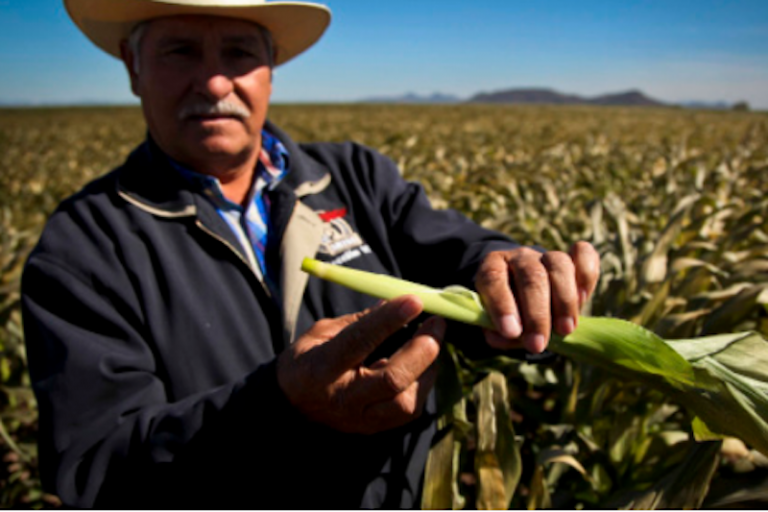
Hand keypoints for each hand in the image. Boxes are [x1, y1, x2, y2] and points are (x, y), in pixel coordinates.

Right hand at [276, 296, 445, 434]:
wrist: (290, 405)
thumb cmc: (307, 361)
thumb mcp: (321, 333)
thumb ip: (359, 320)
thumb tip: (394, 302)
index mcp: (323, 367)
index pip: (360, 341)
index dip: (389, 320)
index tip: (415, 301)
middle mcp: (343, 398)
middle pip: (392, 379)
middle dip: (422, 349)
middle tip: (436, 324)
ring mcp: (359, 419)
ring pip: (406, 403)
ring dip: (427, 370)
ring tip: (431, 343)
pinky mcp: (373, 429)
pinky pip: (408, 412)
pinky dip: (422, 386)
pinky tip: (424, 366)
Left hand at [475, 242, 599, 352]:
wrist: (524, 294)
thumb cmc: (508, 313)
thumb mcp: (497, 322)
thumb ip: (499, 331)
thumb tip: (505, 337)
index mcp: (492, 266)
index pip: (493, 279)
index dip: (502, 306)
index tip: (511, 332)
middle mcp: (519, 257)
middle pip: (532, 276)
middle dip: (537, 314)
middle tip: (537, 344)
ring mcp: (546, 255)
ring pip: (559, 265)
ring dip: (564, 300)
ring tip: (565, 330)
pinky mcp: (571, 257)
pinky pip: (583, 254)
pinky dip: (586, 274)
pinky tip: (583, 298)